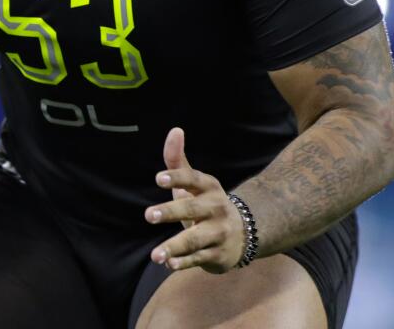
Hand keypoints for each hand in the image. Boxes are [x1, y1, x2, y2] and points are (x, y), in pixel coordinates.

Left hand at [144, 127, 244, 272]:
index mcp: (209, 187)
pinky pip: (199, 258)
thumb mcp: (194, 182)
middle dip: (171, 211)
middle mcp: (216, 209)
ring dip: (174, 246)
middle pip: (192, 210)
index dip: (176, 178)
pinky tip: (169, 264)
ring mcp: (218, 233)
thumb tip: (175, 130)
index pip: (193, 179)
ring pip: (195, 240)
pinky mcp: (218, 254)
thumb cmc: (206, 202)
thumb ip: (177, 160)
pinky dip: (184, 262)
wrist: (243, 233)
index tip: (158, 178)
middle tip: (149, 215)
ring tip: (155, 254)